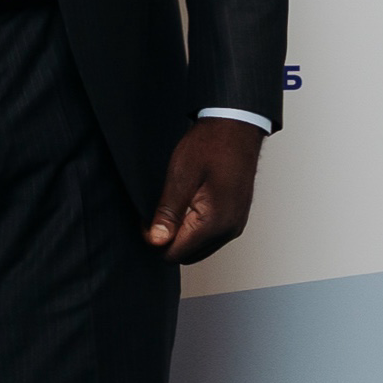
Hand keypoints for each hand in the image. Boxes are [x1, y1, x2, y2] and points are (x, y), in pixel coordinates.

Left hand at [145, 120, 261, 266]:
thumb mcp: (180, 177)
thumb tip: (156, 241)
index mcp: (215, 223)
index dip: (154, 240)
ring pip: (198, 249)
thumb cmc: (211, 145)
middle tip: (155, 214)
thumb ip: (167, 213)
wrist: (236, 126)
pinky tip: (187, 208)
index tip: (146, 220)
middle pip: (186, 256)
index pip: (175, 253)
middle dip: (167, 241)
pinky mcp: (235, 219)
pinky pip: (209, 238)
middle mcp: (229, 230)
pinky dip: (194, 230)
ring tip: (172, 207)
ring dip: (180, 236)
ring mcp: (235, 225)